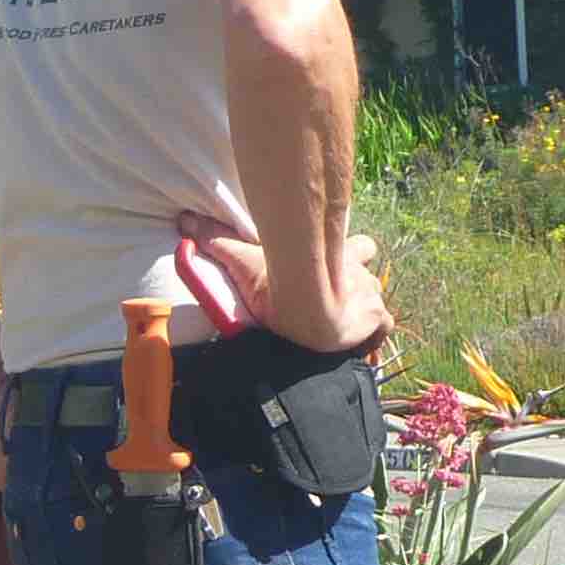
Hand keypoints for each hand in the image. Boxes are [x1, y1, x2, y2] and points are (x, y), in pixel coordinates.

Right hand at [177, 212, 388, 353]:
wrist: (306, 308)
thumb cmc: (277, 281)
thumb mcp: (243, 258)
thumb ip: (215, 239)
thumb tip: (182, 219)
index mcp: (336, 254)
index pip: (357, 246)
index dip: (352, 252)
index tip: (337, 263)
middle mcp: (358, 272)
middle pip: (370, 272)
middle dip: (358, 281)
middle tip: (341, 296)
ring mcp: (369, 296)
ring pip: (374, 299)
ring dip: (363, 309)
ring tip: (346, 326)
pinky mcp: (374, 319)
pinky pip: (382, 328)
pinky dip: (373, 336)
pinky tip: (359, 344)